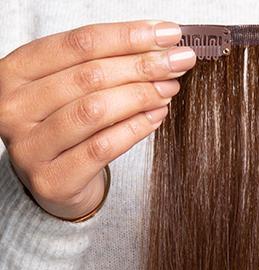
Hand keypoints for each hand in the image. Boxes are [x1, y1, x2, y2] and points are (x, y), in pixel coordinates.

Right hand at [0, 20, 195, 219]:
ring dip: (140, 96)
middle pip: (88, 77)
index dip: (128, 36)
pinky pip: (102, 148)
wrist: (54, 183)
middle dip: (142, 66)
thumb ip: (102, 64)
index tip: (168, 34)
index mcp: (14, 72)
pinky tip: (156, 117)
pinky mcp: (52, 180)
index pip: (78, 44)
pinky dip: (134, 129)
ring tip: (169, 89)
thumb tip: (160, 44)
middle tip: (178, 63)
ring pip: (95, 111)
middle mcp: (13, 108)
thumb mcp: (70, 87)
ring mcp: (29, 148)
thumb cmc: (65, 126)